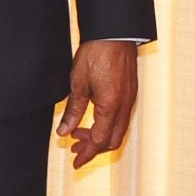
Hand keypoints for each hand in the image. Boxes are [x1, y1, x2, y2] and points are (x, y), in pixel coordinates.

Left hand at [56, 39, 137, 168]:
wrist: (114, 33)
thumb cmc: (96, 53)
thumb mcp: (78, 83)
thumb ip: (73, 110)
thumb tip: (64, 132)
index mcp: (111, 106)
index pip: (100, 141)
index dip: (87, 154)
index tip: (76, 162)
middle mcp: (125, 106)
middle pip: (113, 141)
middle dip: (93, 149)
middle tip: (74, 149)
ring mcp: (130, 99)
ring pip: (119, 130)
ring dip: (101, 137)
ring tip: (80, 134)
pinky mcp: (130, 92)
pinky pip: (122, 119)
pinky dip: (108, 126)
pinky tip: (94, 119)